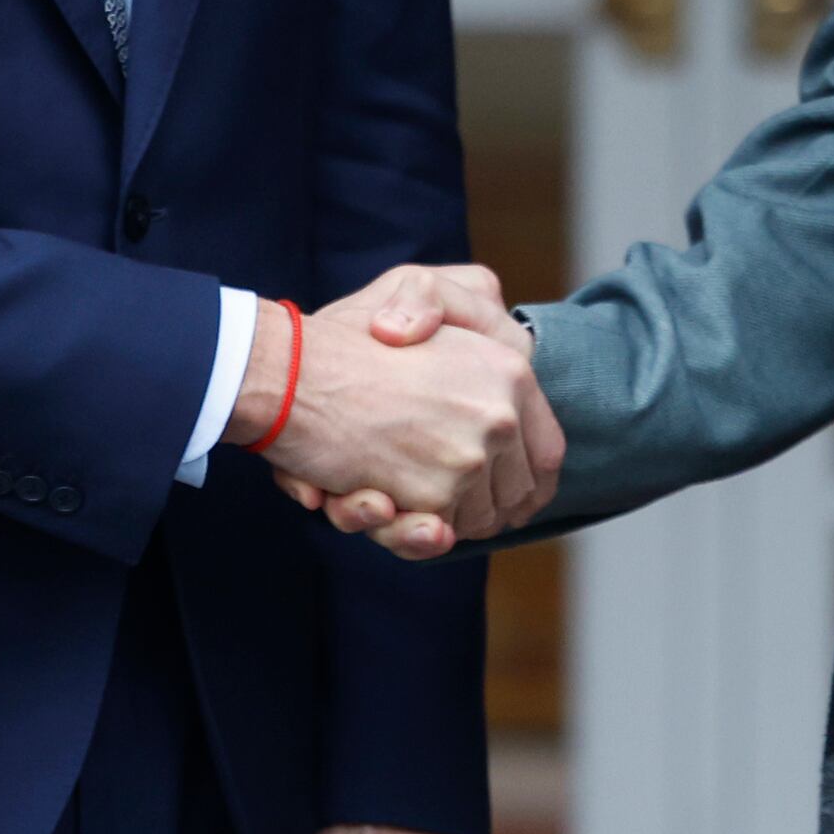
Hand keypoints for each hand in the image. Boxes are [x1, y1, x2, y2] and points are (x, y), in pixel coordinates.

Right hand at [245, 284, 555, 538]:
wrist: (287, 373)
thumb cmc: (344, 338)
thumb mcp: (419, 298)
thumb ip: (471, 317)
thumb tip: (500, 390)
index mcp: (509, 370)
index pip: (546, 452)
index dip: (526, 483)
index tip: (506, 499)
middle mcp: (500, 415)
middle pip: (513, 496)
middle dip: (480, 509)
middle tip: (436, 502)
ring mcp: (470, 459)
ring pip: (473, 522)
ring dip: (434, 522)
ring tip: (389, 495)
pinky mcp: (433, 494)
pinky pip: (432, 535)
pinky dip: (405, 531)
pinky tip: (374, 503)